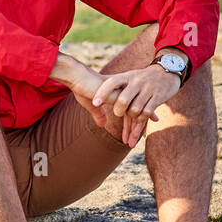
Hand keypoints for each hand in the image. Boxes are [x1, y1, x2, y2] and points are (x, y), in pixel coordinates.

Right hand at [49, 53, 180, 148]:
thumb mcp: (92, 104)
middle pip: (137, 110)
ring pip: (135, 113)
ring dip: (134, 130)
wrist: (77, 78)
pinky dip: (132, 125)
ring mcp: (124, 94)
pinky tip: (133, 134)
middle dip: (138, 125)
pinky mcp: (120, 97)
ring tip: (132, 143)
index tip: (144, 125)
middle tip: (139, 137)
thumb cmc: (82, 87)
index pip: (133, 105)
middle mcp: (125, 92)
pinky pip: (131, 113)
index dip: (137, 116)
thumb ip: (99, 113)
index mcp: (119, 92)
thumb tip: (103, 125)